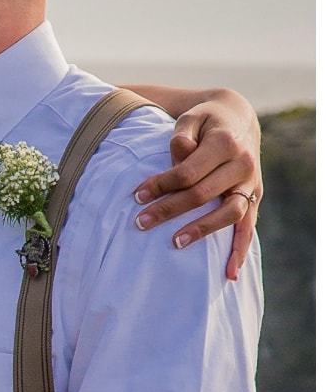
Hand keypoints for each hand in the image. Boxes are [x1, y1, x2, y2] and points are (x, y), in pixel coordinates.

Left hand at [139, 92, 259, 277]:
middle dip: (169, 210)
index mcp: (225, 143)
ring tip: (175, 244)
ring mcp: (251, 183)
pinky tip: (228, 273)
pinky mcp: (254, 197)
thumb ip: (181, 136)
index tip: (137, 195)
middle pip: (203, 194)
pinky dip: (240, 250)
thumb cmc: (205, 122)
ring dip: (202, 230)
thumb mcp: (191, 119)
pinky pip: (248, 226)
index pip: (188, 172)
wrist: (236, 119)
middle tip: (139, 223)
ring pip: (229, 213)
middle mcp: (242, 165)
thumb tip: (177, 155)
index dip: (161, 185)